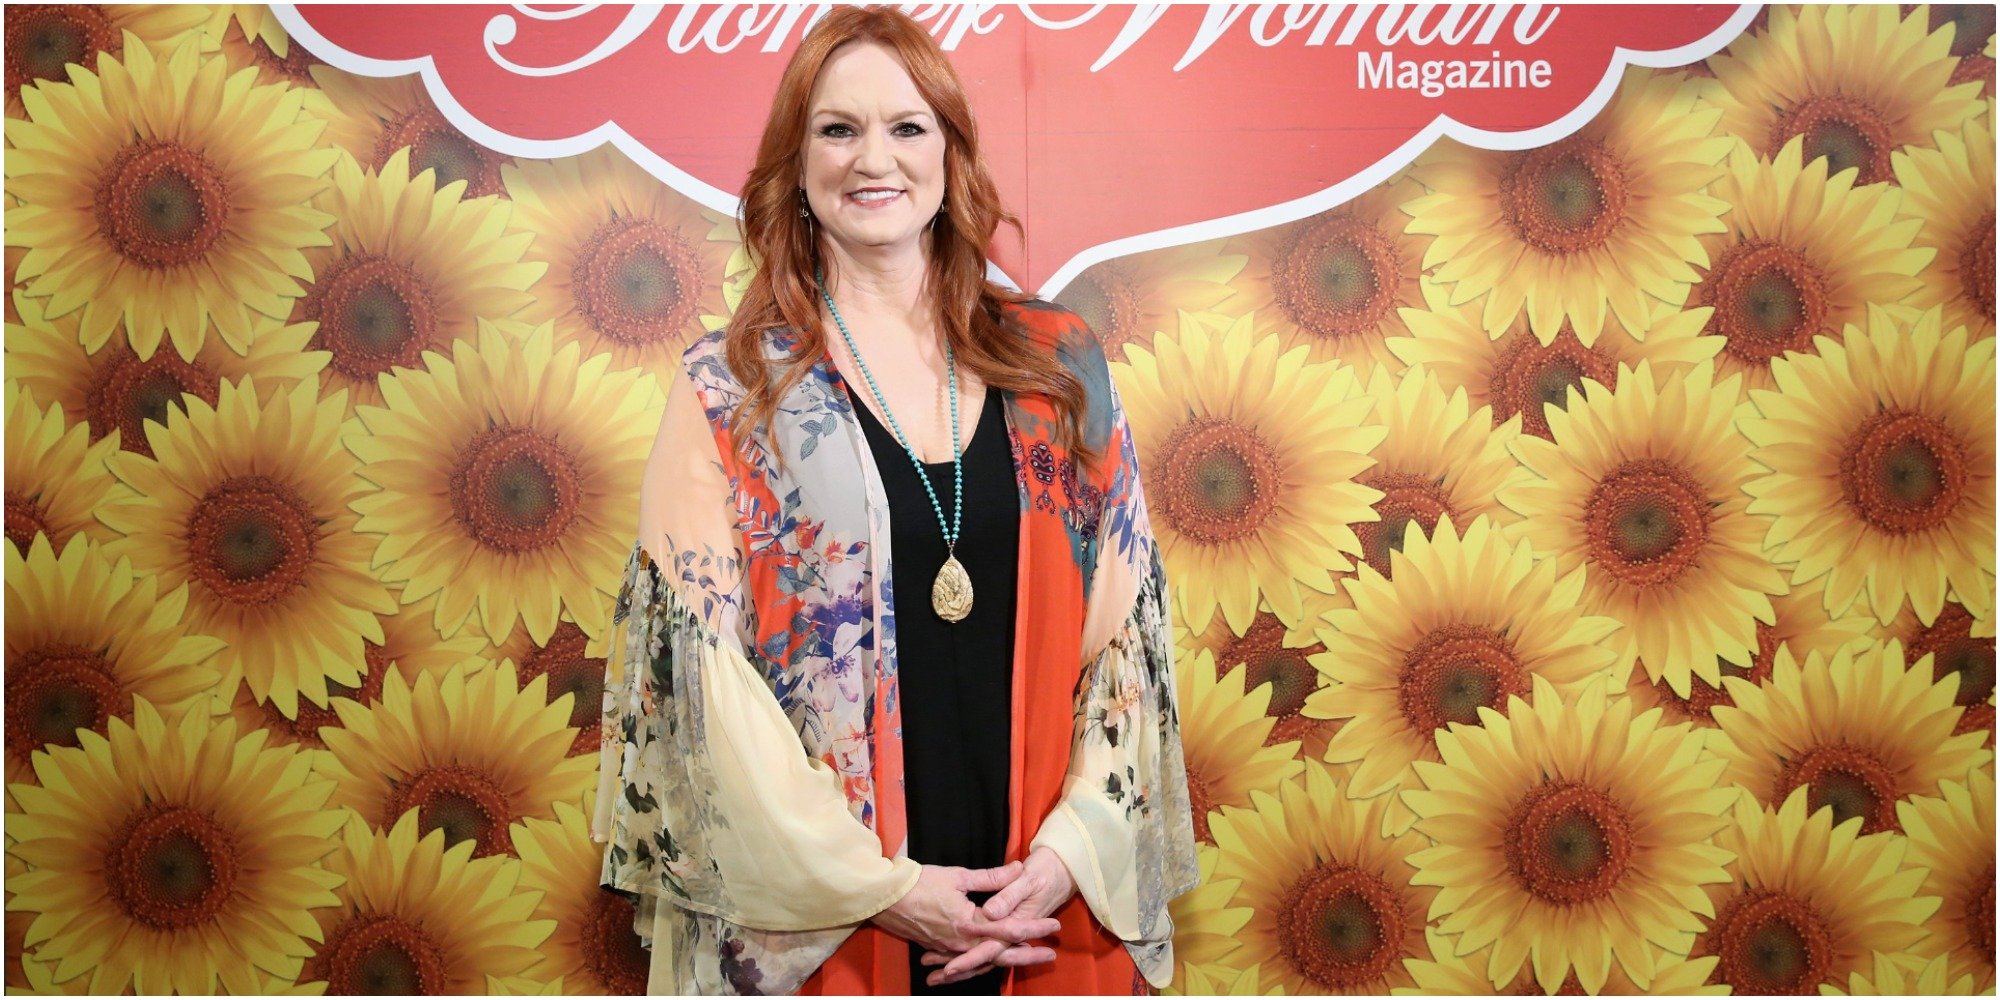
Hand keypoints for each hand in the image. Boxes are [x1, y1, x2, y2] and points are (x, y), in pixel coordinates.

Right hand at [919, 848, 1077, 985]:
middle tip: (1051, 955)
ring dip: (1008, 960)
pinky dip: (983, 964)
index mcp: (969, 923)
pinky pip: (966, 962)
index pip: (1009, 927)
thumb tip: (1018, 869)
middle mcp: (962, 942)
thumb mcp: (959, 876)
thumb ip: (992, 877)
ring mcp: (950, 949)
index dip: (1034, 927)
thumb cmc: (921, 883)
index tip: (1054, 925)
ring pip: (984, 960)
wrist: (886, 897)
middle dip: (1028, 955)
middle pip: (1001, 953)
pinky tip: (994, 961)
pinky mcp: (940, 949)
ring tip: (1028, 958)